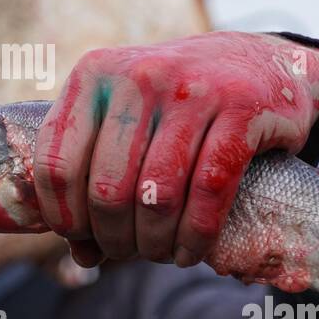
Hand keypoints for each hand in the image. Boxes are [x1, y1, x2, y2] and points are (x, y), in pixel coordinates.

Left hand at [33, 31, 318, 267]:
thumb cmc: (177, 107)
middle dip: (116, 238)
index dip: (65, 217)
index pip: (57, 164)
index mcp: (94, 75)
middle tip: (130, 252)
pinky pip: (209, 189)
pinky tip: (191, 250)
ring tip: (161, 253)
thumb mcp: (126, 123)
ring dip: (156, 243)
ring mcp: (192, 89)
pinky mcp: (242, 108)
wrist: (261, 64)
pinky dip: (197, 234)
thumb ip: (95, 180)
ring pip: (157, 195)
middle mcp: (139, 75)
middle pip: (108, 189)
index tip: (83, 239)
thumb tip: (81, 255)